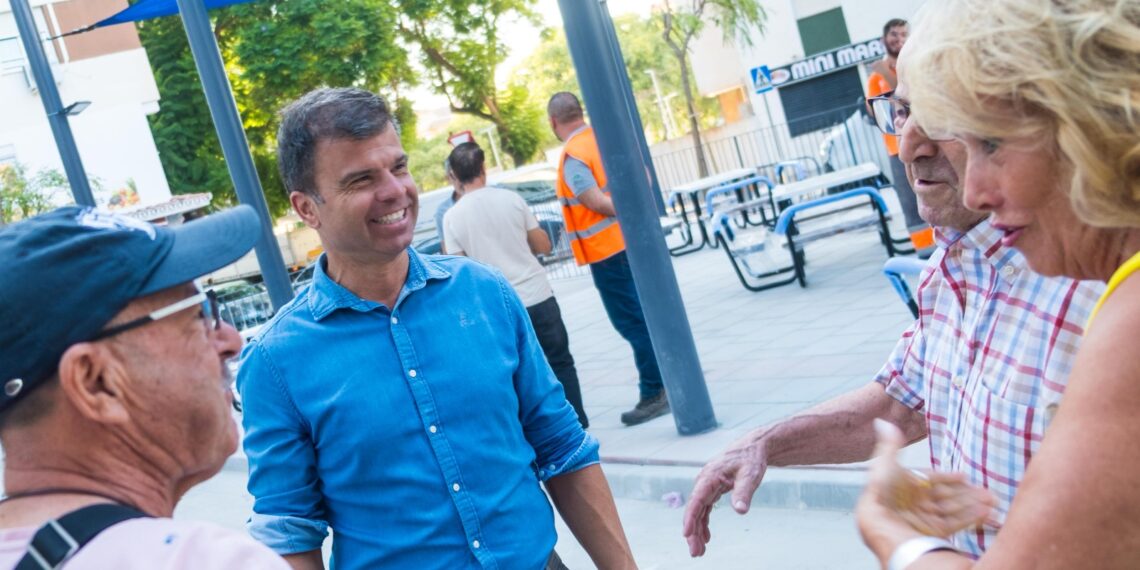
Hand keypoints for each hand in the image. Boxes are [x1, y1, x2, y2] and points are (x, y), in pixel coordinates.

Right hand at [682, 440, 767, 556]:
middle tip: (696, 552)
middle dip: (693, 531)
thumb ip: (743, 492)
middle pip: (695, 509)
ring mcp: (707, 486)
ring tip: (699, 551)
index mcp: (710, 476)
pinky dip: (704, 523)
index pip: (697, 499)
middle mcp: (704, 482)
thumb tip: (740, 511)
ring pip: (698, 512)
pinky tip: (706, 537)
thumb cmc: (750, 459)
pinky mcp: (712, 490)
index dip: (690, 518)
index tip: (687, 534)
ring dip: (697, 531)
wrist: (752, 447)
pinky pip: (704, 509)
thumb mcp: (750, 475)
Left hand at [856, 419, 994, 556]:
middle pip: (946, 496)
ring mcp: (924, 518)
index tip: (964, 476)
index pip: (931, 480)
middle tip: (989, 492)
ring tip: (992, 500)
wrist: (884, 526)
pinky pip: (953, 524)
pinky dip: (969, 518)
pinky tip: (985, 513)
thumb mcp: (886, 466)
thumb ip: (890, 446)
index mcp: (906, 487)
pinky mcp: (930, 532)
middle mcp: (916, 503)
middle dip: (967, 493)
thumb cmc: (883, 496)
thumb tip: (882, 422)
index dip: (948, 477)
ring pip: (953, 509)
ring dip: (973, 504)